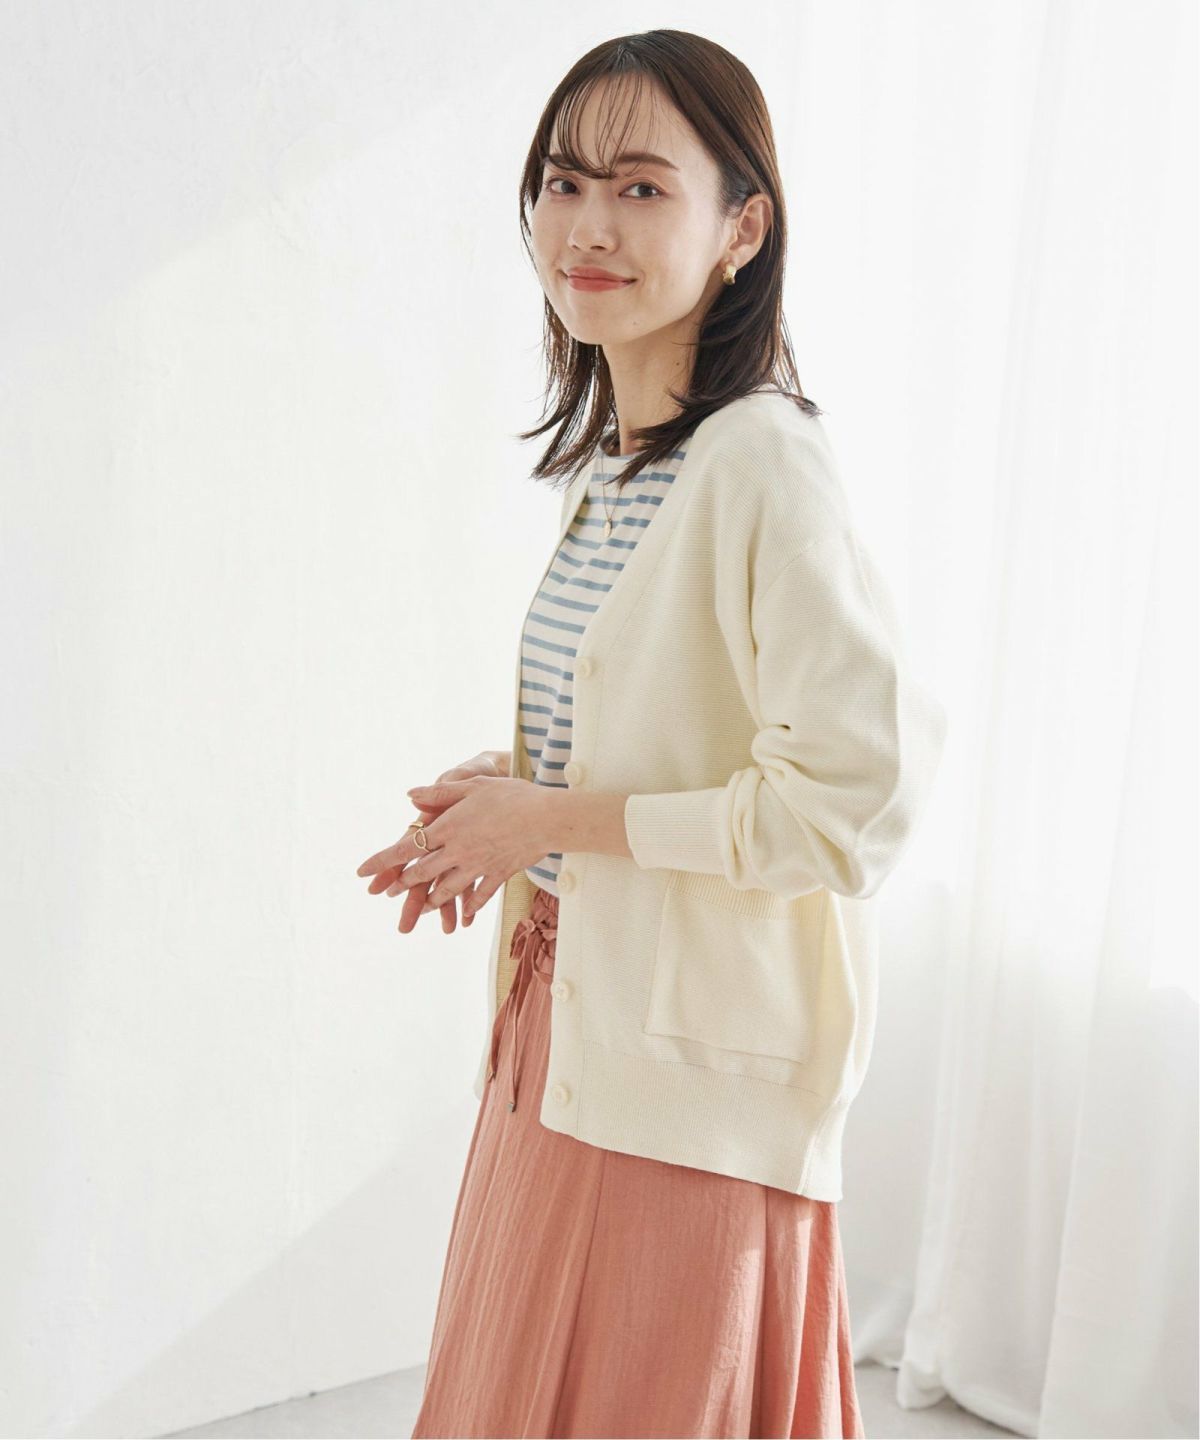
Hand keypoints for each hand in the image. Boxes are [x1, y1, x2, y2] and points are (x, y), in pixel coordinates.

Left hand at [356, 775, 552, 934]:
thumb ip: (439, 792)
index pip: (405, 848)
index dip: (381, 862)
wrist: (546, 818)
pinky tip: (465, 916)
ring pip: (446, 890)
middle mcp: (457, 852)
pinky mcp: (498, 875)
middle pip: (422, 873)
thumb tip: (409, 796)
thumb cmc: (511, 795)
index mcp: (447, 828)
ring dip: (431, 901)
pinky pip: (479, 896)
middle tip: (390, 894)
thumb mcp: (472, 786)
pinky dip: (470, 907)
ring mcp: (477, 867)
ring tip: (422, 908)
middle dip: (403, 885)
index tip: (362, 874)